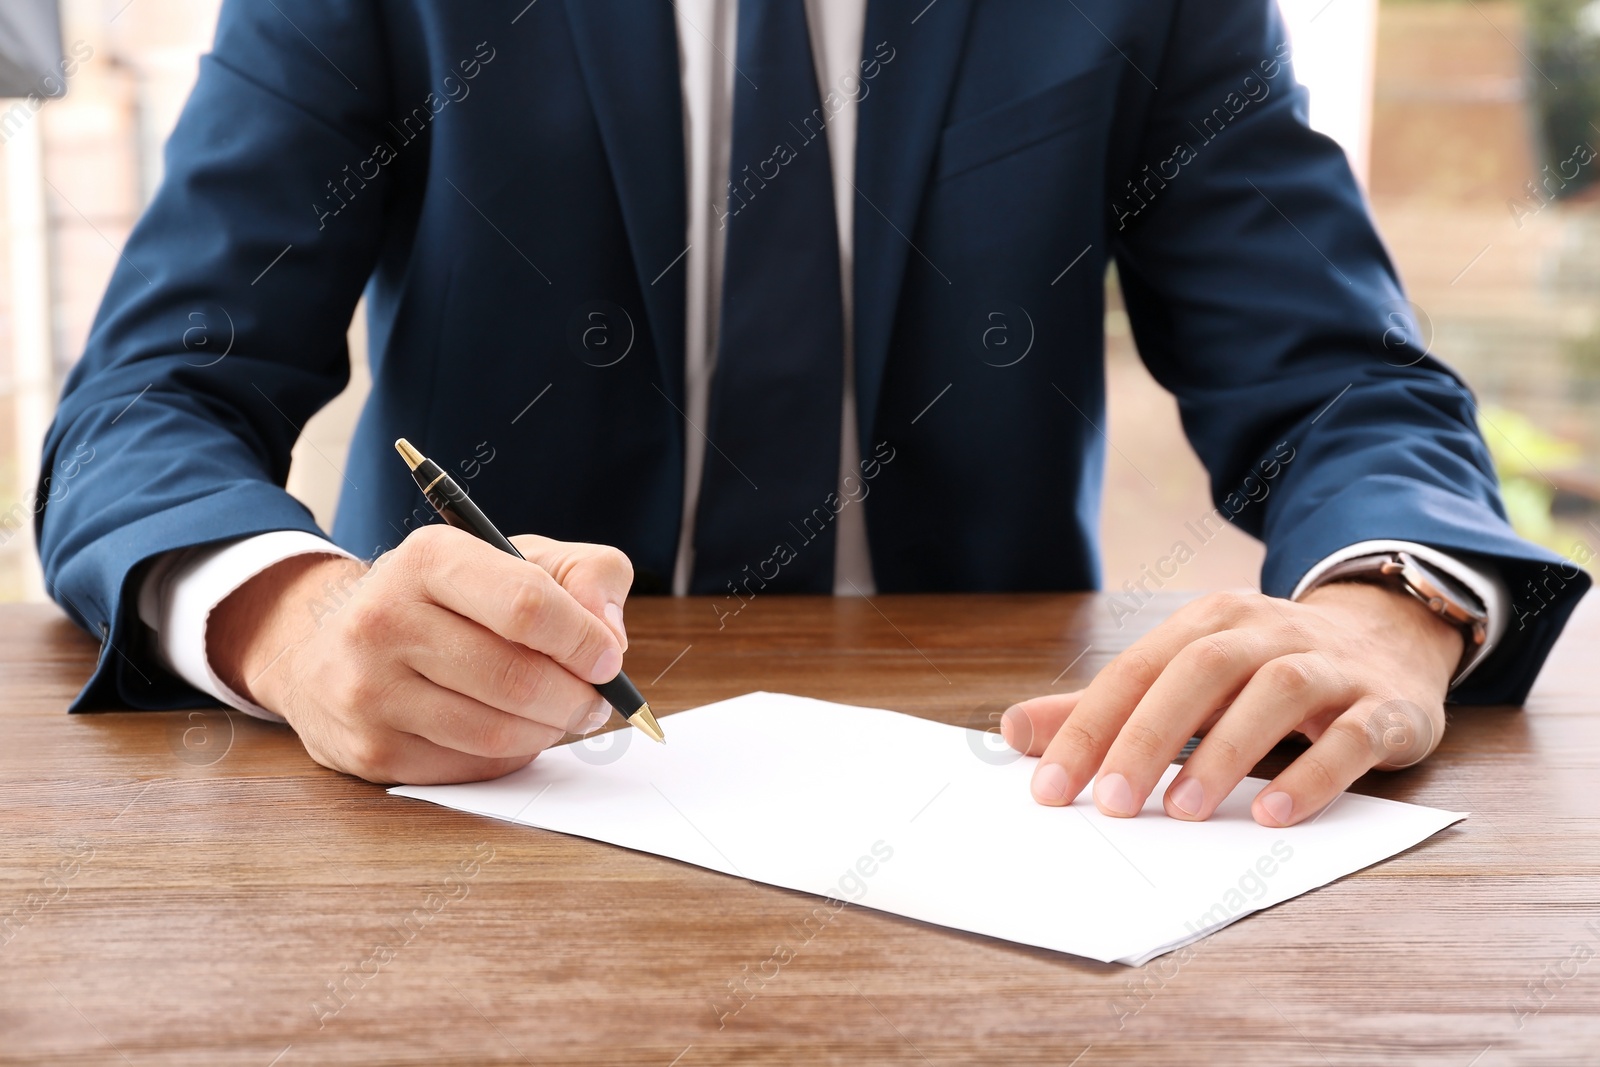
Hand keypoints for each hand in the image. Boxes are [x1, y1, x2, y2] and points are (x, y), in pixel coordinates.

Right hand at [207, 525, 634, 784]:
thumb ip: (584, 577)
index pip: (527, 605)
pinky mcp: (370, 751)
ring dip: (548, 730)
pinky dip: (510, 755)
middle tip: (594, 699)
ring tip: (559, 715)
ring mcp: (370, 691)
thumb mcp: (513, 559)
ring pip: (496, 731)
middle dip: (575, 696)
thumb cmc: (444, 600)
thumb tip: (609, 636)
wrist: (328, 647)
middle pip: (516, 677)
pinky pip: (470, 767)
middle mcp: (385, 619)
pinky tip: (510, 731)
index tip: (607, 659)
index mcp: (428, 559)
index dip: (583, 640)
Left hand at [1001, 583, 1463, 825]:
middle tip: (1110, 803)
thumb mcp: (1182, 679)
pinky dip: (1312, 775)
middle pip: (1197, 672)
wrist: (1391, 639)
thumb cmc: (1263, 670)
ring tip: (1182, 812)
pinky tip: (1274, 814)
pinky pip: (1350, 736)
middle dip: (1147, 737)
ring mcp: (1329, 665)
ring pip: (1274, 694)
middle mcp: (1265, 632)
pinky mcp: (1383, 706)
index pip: (1135, 671)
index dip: (1089, 727)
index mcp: (1207, 623)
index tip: (1051, 788)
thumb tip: (1013, 733)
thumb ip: (1103, 709)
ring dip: (1224, 753)